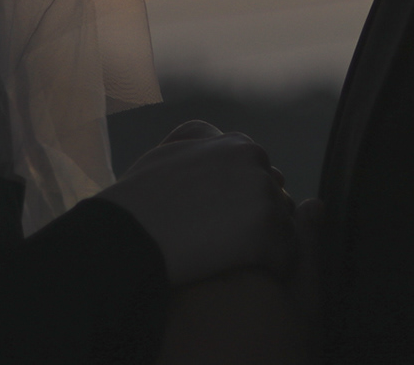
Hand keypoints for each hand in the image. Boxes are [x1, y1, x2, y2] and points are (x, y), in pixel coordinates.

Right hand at [96, 120, 294, 285]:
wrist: (128, 234)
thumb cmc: (140, 201)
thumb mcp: (167, 154)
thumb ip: (197, 145)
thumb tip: (214, 138)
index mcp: (233, 142)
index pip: (259, 175)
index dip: (241, 204)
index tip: (219, 223)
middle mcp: (252, 157)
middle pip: (276, 197)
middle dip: (260, 220)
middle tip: (226, 245)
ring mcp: (262, 191)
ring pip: (284, 226)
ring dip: (266, 246)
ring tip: (232, 262)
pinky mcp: (267, 228)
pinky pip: (285, 254)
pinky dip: (269, 269)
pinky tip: (239, 274)